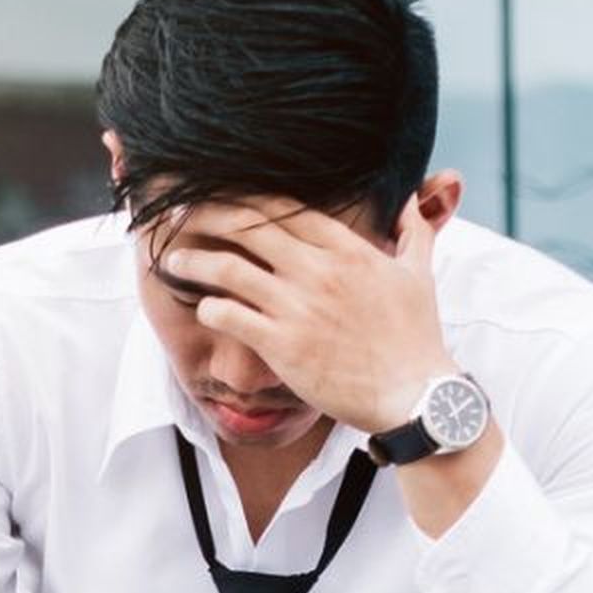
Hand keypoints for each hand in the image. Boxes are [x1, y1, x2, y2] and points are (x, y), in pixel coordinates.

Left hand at [154, 189, 455, 434]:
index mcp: (348, 248)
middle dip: (207, 215)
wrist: (416, 396)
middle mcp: (318, 270)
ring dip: (193, 260)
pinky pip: (229, 315)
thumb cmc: (418, 338)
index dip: (246, 197)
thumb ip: (413, 231)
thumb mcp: (420, 274)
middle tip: (181, 216)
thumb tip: (411, 199)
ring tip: (172, 260)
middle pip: (248, 225)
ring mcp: (298, 307)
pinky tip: (201, 308)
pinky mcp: (282, 345)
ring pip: (228, 268)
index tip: (221, 195)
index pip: (285, 205)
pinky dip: (207, 307)